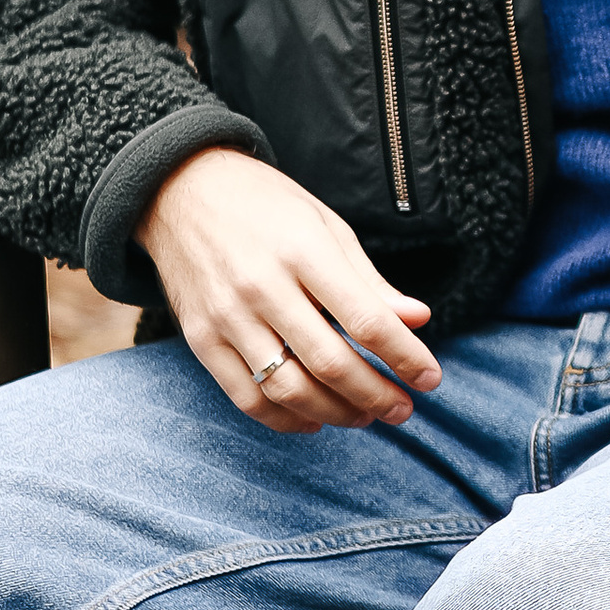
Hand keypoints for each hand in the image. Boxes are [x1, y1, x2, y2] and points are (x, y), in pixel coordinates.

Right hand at [135, 146, 439, 432]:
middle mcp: (261, 286)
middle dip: (376, 394)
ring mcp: (226, 317)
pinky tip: (315, 419)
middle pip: (330, 362)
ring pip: (289, 389)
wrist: (179, 190)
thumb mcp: (325, 225)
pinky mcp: (201, 339)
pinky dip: (286, 419)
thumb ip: (369, 280)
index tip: (430, 377)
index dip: (404, 356)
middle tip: (404, 409)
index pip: (365, 319)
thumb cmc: (264, 205)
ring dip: (336, 413)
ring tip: (366, 416)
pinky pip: (247, 397)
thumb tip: (418, 320)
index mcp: (302, 250)